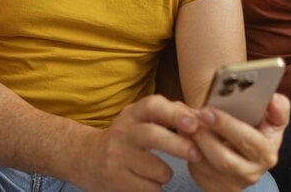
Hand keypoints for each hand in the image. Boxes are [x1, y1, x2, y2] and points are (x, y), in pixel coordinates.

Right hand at [74, 94, 202, 191]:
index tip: (194, 124)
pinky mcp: (115, 180)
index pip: (154, 106)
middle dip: (180, 146)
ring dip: (166, 173)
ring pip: (155, 168)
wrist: (87, 157)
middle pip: (153, 136)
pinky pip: (148, 188)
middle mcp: (123, 131)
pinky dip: (156, 187)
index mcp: (133, 113)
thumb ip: (171, 114)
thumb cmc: (129, 136)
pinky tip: (150, 182)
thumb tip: (203, 118)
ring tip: (164, 172)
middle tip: (197, 154)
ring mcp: (117, 156)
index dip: (175, 114)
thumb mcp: (142, 119)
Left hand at [186, 93, 290, 190]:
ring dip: (193, 141)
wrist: (246, 156)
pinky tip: (184, 133)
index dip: (227, 126)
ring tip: (186, 121)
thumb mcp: (273, 119)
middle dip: (205, 135)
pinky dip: (187, 150)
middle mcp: (251, 173)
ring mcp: (232, 183)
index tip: (209, 111)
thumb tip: (274, 101)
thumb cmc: (258, 131)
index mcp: (267, 154)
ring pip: (206, 164)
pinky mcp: (215, 188)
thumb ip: (278, 108)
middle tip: (192, 115)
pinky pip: (196, 170)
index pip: (248, 141)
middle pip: (224, 158)